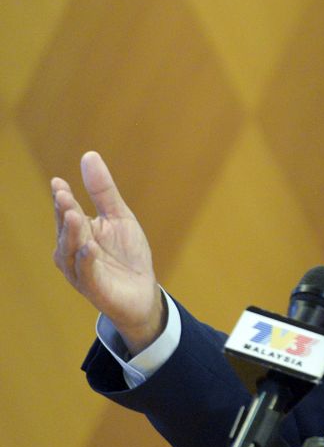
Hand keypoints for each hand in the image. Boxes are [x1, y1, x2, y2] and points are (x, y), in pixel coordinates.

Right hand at [52, 151, 163, 354]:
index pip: (66, 211)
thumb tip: (89, 154)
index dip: (62, 198)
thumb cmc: (127, 254)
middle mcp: (72, 251)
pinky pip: (86, 273)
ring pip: (71, 250)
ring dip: (72, 234)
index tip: (59, 182)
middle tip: (63, 195)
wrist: (142, 292)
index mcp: (77, 232)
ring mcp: (80, 270)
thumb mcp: (120, 217)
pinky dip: (86, 260)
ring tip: (74, 216)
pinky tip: (89, 247)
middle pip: (67, 229)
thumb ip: (103, 191)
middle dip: (64, 212)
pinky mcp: (94, 288)